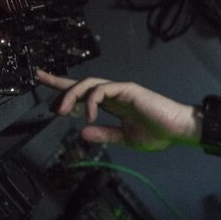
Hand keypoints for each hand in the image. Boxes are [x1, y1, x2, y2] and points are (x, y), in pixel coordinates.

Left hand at [36, 70, 197, 151]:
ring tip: (62, 111)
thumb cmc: (158, 133)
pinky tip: (90, 116)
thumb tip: (82, 132)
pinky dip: (92, 101)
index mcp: (113, 105)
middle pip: (81, 84)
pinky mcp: (128, 90)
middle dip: (60, 85)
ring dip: (71, 95)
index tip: (42, 81)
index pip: (84, 94)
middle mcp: (114, 94)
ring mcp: (121, 90)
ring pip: (88, 84)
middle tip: (44, 90)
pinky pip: (102, 90)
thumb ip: (105, 134)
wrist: (178, 130)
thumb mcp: (126, 138)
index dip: (63, 88)